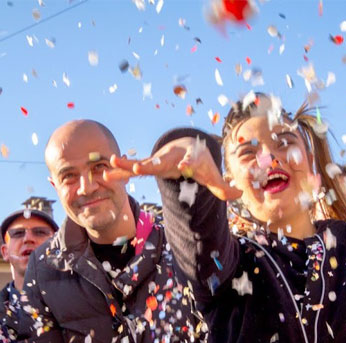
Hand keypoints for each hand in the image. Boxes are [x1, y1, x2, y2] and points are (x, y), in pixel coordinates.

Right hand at [109, 137, 241, 200]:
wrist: (188, 147)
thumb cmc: (201, 163)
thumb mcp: (212, 176)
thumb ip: (224, 187)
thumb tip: (239, 193)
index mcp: (189, 160)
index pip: (191, 161)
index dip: (189, 163)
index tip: (186, 165)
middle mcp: (171, 158)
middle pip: (161, 161)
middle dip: (151, 163)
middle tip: (140, 166)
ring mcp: (158, 161)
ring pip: (142, 162)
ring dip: (127, 164)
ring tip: (112, 163)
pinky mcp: (149, 165)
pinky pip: (133, 169)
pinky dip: (121, 171)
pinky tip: (106, 174)